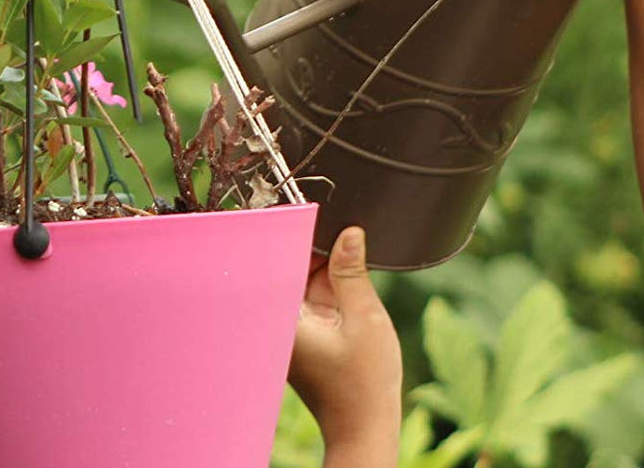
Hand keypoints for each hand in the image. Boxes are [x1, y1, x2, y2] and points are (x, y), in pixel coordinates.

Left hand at [289, 227, 401, 467]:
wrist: (364, 428)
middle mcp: (279, 320)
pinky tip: (349, 282)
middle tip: (344, 232)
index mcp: (283, 316)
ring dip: (326, 268)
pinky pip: (313, 298)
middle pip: (291, 267)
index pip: (281, 260)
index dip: (300, 233)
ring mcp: (291, 328)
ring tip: (350, 256)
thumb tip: (349, 233)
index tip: (319, 214)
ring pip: (304, 280)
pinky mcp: (303, 335)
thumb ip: (352, 272)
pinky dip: (329, 288)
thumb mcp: (364, 318)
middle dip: (317, 249)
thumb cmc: (363, 384)